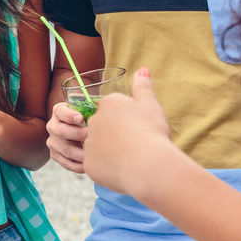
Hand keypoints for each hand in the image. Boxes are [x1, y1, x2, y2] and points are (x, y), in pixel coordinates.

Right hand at [46, 101, 87, 172]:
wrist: (83, 131)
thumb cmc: (89, 118)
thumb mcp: (89, 109)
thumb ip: (94, 106)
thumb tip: (106, 106)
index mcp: (59, 111)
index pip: (61, 112)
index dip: (70, 115)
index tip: (81, 118)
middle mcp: (53, 126)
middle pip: (60, 131)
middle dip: (76, 134)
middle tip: (89, 135)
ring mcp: (53, 141)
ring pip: (64, 149)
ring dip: (79, 153)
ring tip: (93, 153)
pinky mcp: (56, 155)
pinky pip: (66, 163)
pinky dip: (77, 165)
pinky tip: (88, 164)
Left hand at [84, 69, 175, 197]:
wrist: (149, 165)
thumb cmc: (152, 132)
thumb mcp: (151, 105)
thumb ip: (143, 87)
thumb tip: (142, 70)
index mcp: (108, 104)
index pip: (112, 110)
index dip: (126, 121)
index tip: (138, 129)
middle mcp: (94, 121)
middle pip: (103, 127)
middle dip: (115, 135)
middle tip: (135, 145)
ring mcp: (89, 143)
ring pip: (98, 147)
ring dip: (111, 152)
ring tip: (130, 159)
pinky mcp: (88, 164)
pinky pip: (97, 166)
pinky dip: (108, 169)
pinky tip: (123, 170)